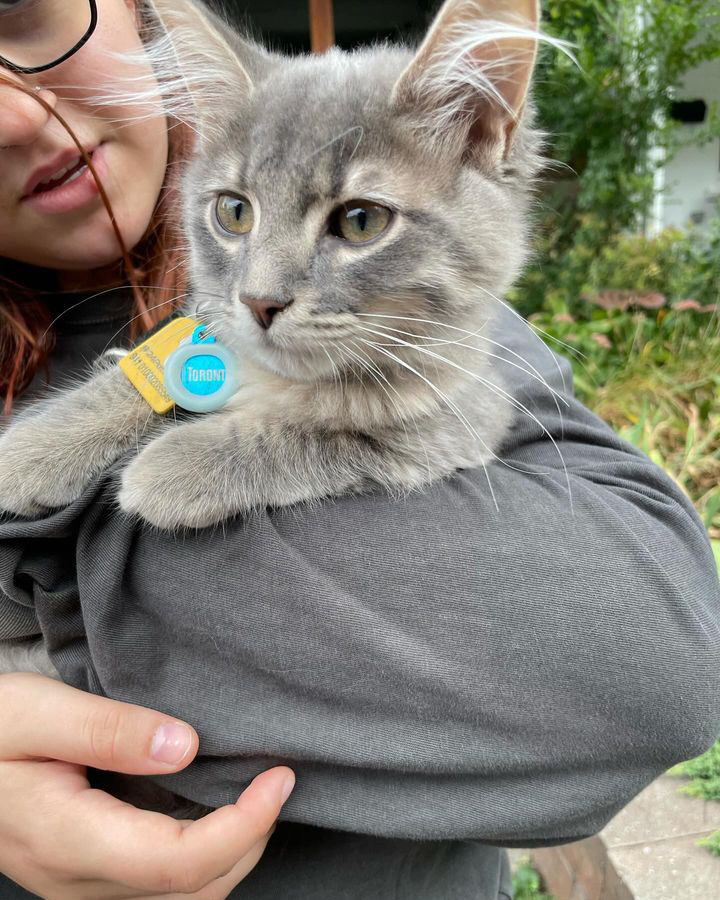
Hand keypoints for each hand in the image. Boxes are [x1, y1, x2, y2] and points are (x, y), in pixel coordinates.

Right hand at [0, 673, 294, 899]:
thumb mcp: (36, 710)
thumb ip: (110, 729)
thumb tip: (187, 746)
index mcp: (66, 837)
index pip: (177, 864)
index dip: (243, 827)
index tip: (278, 778)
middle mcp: (77, 879)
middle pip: (192, 892)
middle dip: (250, 841)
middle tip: (276, 780)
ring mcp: (82, 886)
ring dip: (232, 854)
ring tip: (256, 796)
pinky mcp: (88, 877)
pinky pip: (161, 888)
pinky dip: (205, 858)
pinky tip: (214, 812)